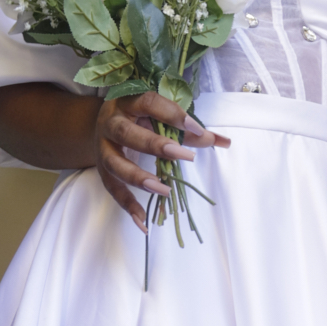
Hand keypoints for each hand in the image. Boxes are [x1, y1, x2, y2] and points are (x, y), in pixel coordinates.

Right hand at [94, 91, 230, 232]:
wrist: (101, 123)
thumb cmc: (139, 118)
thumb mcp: (160, 117)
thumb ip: (190, 130)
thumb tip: (225, 142)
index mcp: (129, 103)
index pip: (150, 104)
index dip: (173, 115)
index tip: (197, 129)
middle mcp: (111, 123)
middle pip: (129, 134)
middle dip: (156, 146)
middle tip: (185, 156)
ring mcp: (103, 148)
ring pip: (117, 164)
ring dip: (140, 178)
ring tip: (164, 190)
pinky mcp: (102, 170)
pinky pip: (114, 190)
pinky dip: (128, 206)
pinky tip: (144, 222)